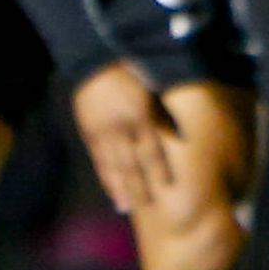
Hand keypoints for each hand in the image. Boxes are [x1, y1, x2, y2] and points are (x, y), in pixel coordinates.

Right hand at [66, 59, 181, 218]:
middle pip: (130, 162)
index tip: (167, 187)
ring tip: (125, 207)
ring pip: (111, 165)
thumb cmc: (130, 74)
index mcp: (139, 115)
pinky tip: (110, 188)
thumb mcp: (151, 91)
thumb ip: (162, 115)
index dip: (158, 169)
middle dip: (137, 186)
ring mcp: (101, 132)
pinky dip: (105, 176)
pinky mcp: (88, 132)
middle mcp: (120, 128)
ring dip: (119, 187)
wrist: (94, 62)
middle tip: (144, 207)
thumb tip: (179, 138)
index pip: (150, 148)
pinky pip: (98, 159)